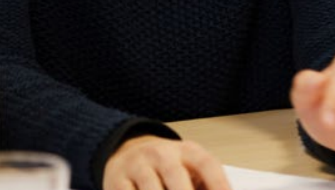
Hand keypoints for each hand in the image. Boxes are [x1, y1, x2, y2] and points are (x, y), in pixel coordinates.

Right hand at [104, 135, 230, 189]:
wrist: (127, 153)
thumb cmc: (166, 168)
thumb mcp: (188, 169)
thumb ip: (203, 185)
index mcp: (186, 150)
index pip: (207, 164)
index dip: (218, 184)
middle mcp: (161, 154)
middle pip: (176, 176)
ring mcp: (137, 166)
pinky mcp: (116, 181)